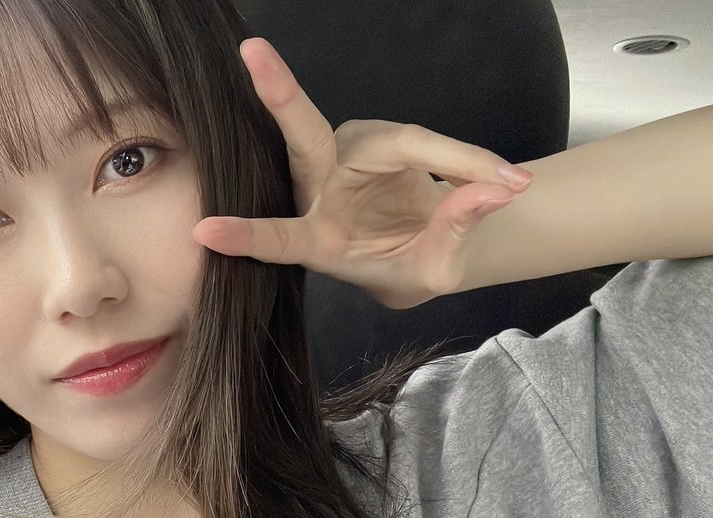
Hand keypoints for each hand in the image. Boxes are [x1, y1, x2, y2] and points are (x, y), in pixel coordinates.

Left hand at [191, 37, 534, 309]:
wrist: (427, 247)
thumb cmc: (412, 267)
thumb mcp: (436, 270)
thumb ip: (454, 233)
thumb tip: (493, 190)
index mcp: (319, 241)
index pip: (279, 239)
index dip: (246, 235)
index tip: (204, 230)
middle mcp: (321, 189)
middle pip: (301, 139)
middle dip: (281, 94)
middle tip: (254, 52)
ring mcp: (345, 155)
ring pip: (394, 139)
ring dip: (456, 159)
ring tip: (508, 185)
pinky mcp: (373, 136)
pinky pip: (423, 138)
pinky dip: (465, 158)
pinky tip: (498, 175)